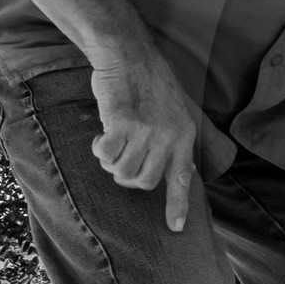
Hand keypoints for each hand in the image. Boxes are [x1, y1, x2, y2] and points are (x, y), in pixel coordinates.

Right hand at [89, 52, 199, 231]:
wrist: (129, 55)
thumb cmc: (148, 82)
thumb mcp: (174, 111)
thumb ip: (173, 140)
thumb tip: (177, 169)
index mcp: (184, 135)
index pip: (183, 178)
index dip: (178, 205)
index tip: (176, 228)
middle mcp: (169, 137)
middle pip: (145, 181)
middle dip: (128, 177)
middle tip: (120, 161)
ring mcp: (147, 131)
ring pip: (123, 171)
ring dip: (111, 163)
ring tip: (111, 143)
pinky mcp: (123, 124)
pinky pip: (107, 155)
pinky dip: (99, 150)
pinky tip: (101, 136)